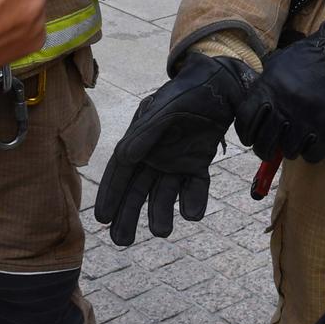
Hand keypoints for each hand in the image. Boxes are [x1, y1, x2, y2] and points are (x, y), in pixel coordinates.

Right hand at [94, 53, 254, 246]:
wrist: (222, 82)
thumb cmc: (187, 91)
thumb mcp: (163, 110)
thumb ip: (145, 133)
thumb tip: (124, 157)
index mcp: (139, 139)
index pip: (120, 171)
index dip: (111, 194)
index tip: (102, 219)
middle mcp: (155, 153)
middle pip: (138, 189)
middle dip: (129, 214)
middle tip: (122, 241)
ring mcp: (176, 159)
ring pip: (165, 193)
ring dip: (161, 213)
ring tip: (162, 231)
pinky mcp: (198, 162)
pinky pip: (194, 187)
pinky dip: (193, 201)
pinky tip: (192, 214)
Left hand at [233, 23, 324, 164]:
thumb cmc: (310, 57)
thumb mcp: (278, 63)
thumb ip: (263, 85)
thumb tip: (253, 106)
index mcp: (268, 90)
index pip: (245, 122)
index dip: (246, 134)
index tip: (250, 139)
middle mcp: (284, 107)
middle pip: (264, 143)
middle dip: (264, 149)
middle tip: (269, 149)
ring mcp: (307, 120)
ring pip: (289, 151)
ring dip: (291, 149)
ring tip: (296, 140)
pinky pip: (312, 155)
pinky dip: (311, 152)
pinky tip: (313, 144)